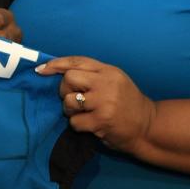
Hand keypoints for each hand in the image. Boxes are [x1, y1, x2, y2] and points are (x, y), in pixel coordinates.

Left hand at [36, 56, 155, 153]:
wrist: (148, 127)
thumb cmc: (127, 103)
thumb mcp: (115, 81)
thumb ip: (92, 75)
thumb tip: (60, 72)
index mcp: (109, 71)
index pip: (77, 61)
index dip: (56, 64)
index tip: (41, 70)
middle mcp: (106, 83)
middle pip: (68, 79)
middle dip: (64, 90)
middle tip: (73, 99)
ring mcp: (104, 102)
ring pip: (69, 101)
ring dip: (70, 110)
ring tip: (82, 113)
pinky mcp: (101, 121)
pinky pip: (74, 121)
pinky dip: (78, 125)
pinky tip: (90, 125)